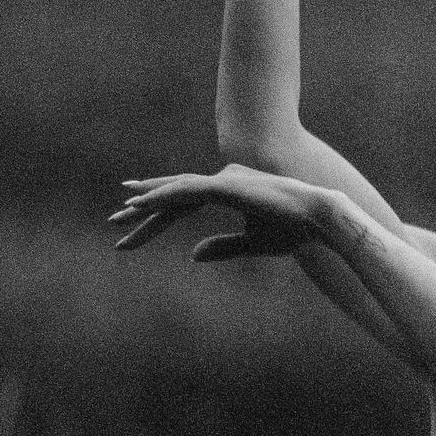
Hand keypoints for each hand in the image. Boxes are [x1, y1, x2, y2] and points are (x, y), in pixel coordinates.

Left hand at [109, 163, 324, 261]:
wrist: (319, 219)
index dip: (160, 211)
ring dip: (147, 202)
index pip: (186, 201)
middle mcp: (223, 180)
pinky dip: (161, 197)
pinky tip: (141, 204)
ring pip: (176, 191)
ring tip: (120, 213)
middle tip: (116, 217)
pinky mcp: (226, 187)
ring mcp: (224, 180)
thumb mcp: (252, 244)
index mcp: (229, 191)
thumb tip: (192, 255)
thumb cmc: (293, 230)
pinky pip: (185, 191)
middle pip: (175, 194)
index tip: (135, 217)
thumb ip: (222, 247)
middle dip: (145, 207)